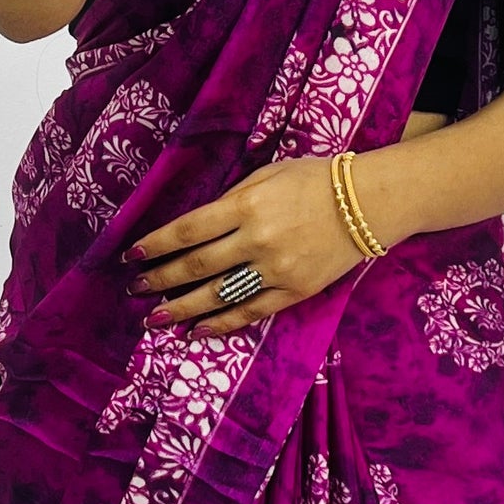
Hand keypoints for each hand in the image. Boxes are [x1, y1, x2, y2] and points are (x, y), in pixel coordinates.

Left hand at [128, 156, 365, 335]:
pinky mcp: (294, 291)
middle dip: (160, 279)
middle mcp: (256, 240)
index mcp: (246, 204)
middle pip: (196, 266)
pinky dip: (221, 324)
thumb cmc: (316, 179)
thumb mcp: (269, 173)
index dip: (156, 245)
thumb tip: (196, 226)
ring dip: (182, 308)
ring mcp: (276, 270)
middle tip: (136, 288)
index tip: (132, 255)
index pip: (188, 230)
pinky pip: (250, 312)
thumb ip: (232, 198)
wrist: (371, 202)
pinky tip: (197, 330)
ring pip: (218, 296)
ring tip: (154, 318)